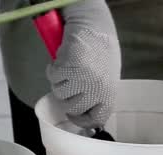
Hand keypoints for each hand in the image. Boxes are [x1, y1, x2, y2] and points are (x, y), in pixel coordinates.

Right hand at [46, 0, 120, 128]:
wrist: (93, 26)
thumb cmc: (100, 50)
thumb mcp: (106, 77)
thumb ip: (98, 95)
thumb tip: (88, 116)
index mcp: (109, 92)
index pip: (96, 118)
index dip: (82, 120)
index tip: (73, 116)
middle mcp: (97, 89)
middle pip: (72, 108)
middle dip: (66, 98)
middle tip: (68, 84)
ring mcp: (83, 79)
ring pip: (59, 93)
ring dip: (59, 82)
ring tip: (68, 68)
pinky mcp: (70, 68)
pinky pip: (53, 78)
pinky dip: (53, 70)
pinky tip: (62, 60)